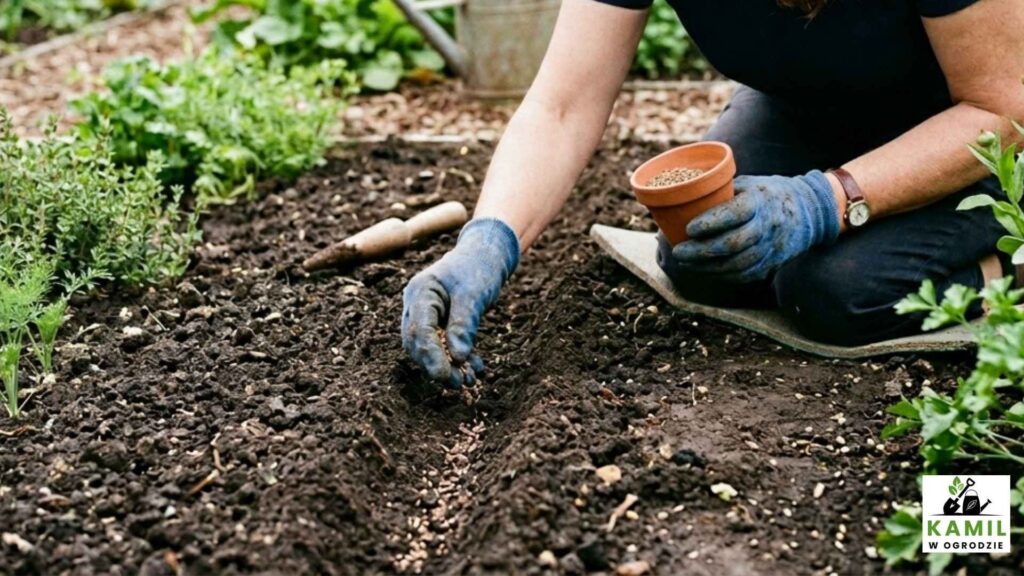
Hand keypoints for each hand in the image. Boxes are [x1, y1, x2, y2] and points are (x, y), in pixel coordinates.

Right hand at [401, 218, 518, 388]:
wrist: (487, 254)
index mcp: (420, 292)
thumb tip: (457, 358)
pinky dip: (458, 358)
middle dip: (438, 366)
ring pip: (429, 348)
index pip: (419, 331)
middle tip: (460, 383)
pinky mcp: (439, 321)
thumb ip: (464, 325)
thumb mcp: (474, 295)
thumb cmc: (479, 268)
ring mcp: (426, 313)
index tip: (446, 376)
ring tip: (470, 380)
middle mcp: (417, 304)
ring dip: (448, 366)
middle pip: (418, 343)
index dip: (430, 357)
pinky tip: (475, 367)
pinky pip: (442, 345)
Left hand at [671, 170, 840, 282]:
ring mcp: (772, 247)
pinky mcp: (772, 264)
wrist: (808, 212)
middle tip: (678, 251)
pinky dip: (721, 275)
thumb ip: (721, 193)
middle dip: (701, 251)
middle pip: (733, 244)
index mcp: (762, 200)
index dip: (710, 223)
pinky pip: (744, 275)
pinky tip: (704, 270)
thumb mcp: (748, 184)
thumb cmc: (766, 194)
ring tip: (686, 262)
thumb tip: (681, 200)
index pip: (736, 213)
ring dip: (707, 267)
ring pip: (737, 264)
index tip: (689, 228)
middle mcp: (769, 225)